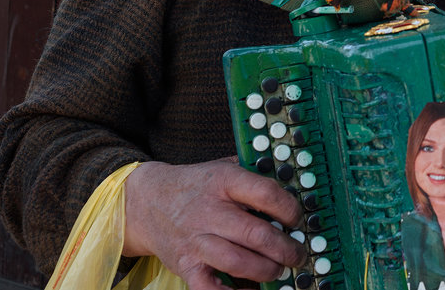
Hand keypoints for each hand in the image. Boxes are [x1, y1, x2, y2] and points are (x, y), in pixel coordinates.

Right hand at [123, 159, 306, 289]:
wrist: (147, 202)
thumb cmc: (195, 185)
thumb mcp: (223, 167)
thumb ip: (254, 174)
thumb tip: (292, 186)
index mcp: (224, 182)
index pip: (266, 194)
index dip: (289, 209)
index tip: (297, 219)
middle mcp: (210, 212)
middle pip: (256, 234)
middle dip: (285, 248)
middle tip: (297, 254)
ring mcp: (196, 240)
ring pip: (237, 262)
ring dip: (265, 270)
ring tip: (278, 271)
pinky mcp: (185, 265)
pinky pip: (209, 288)